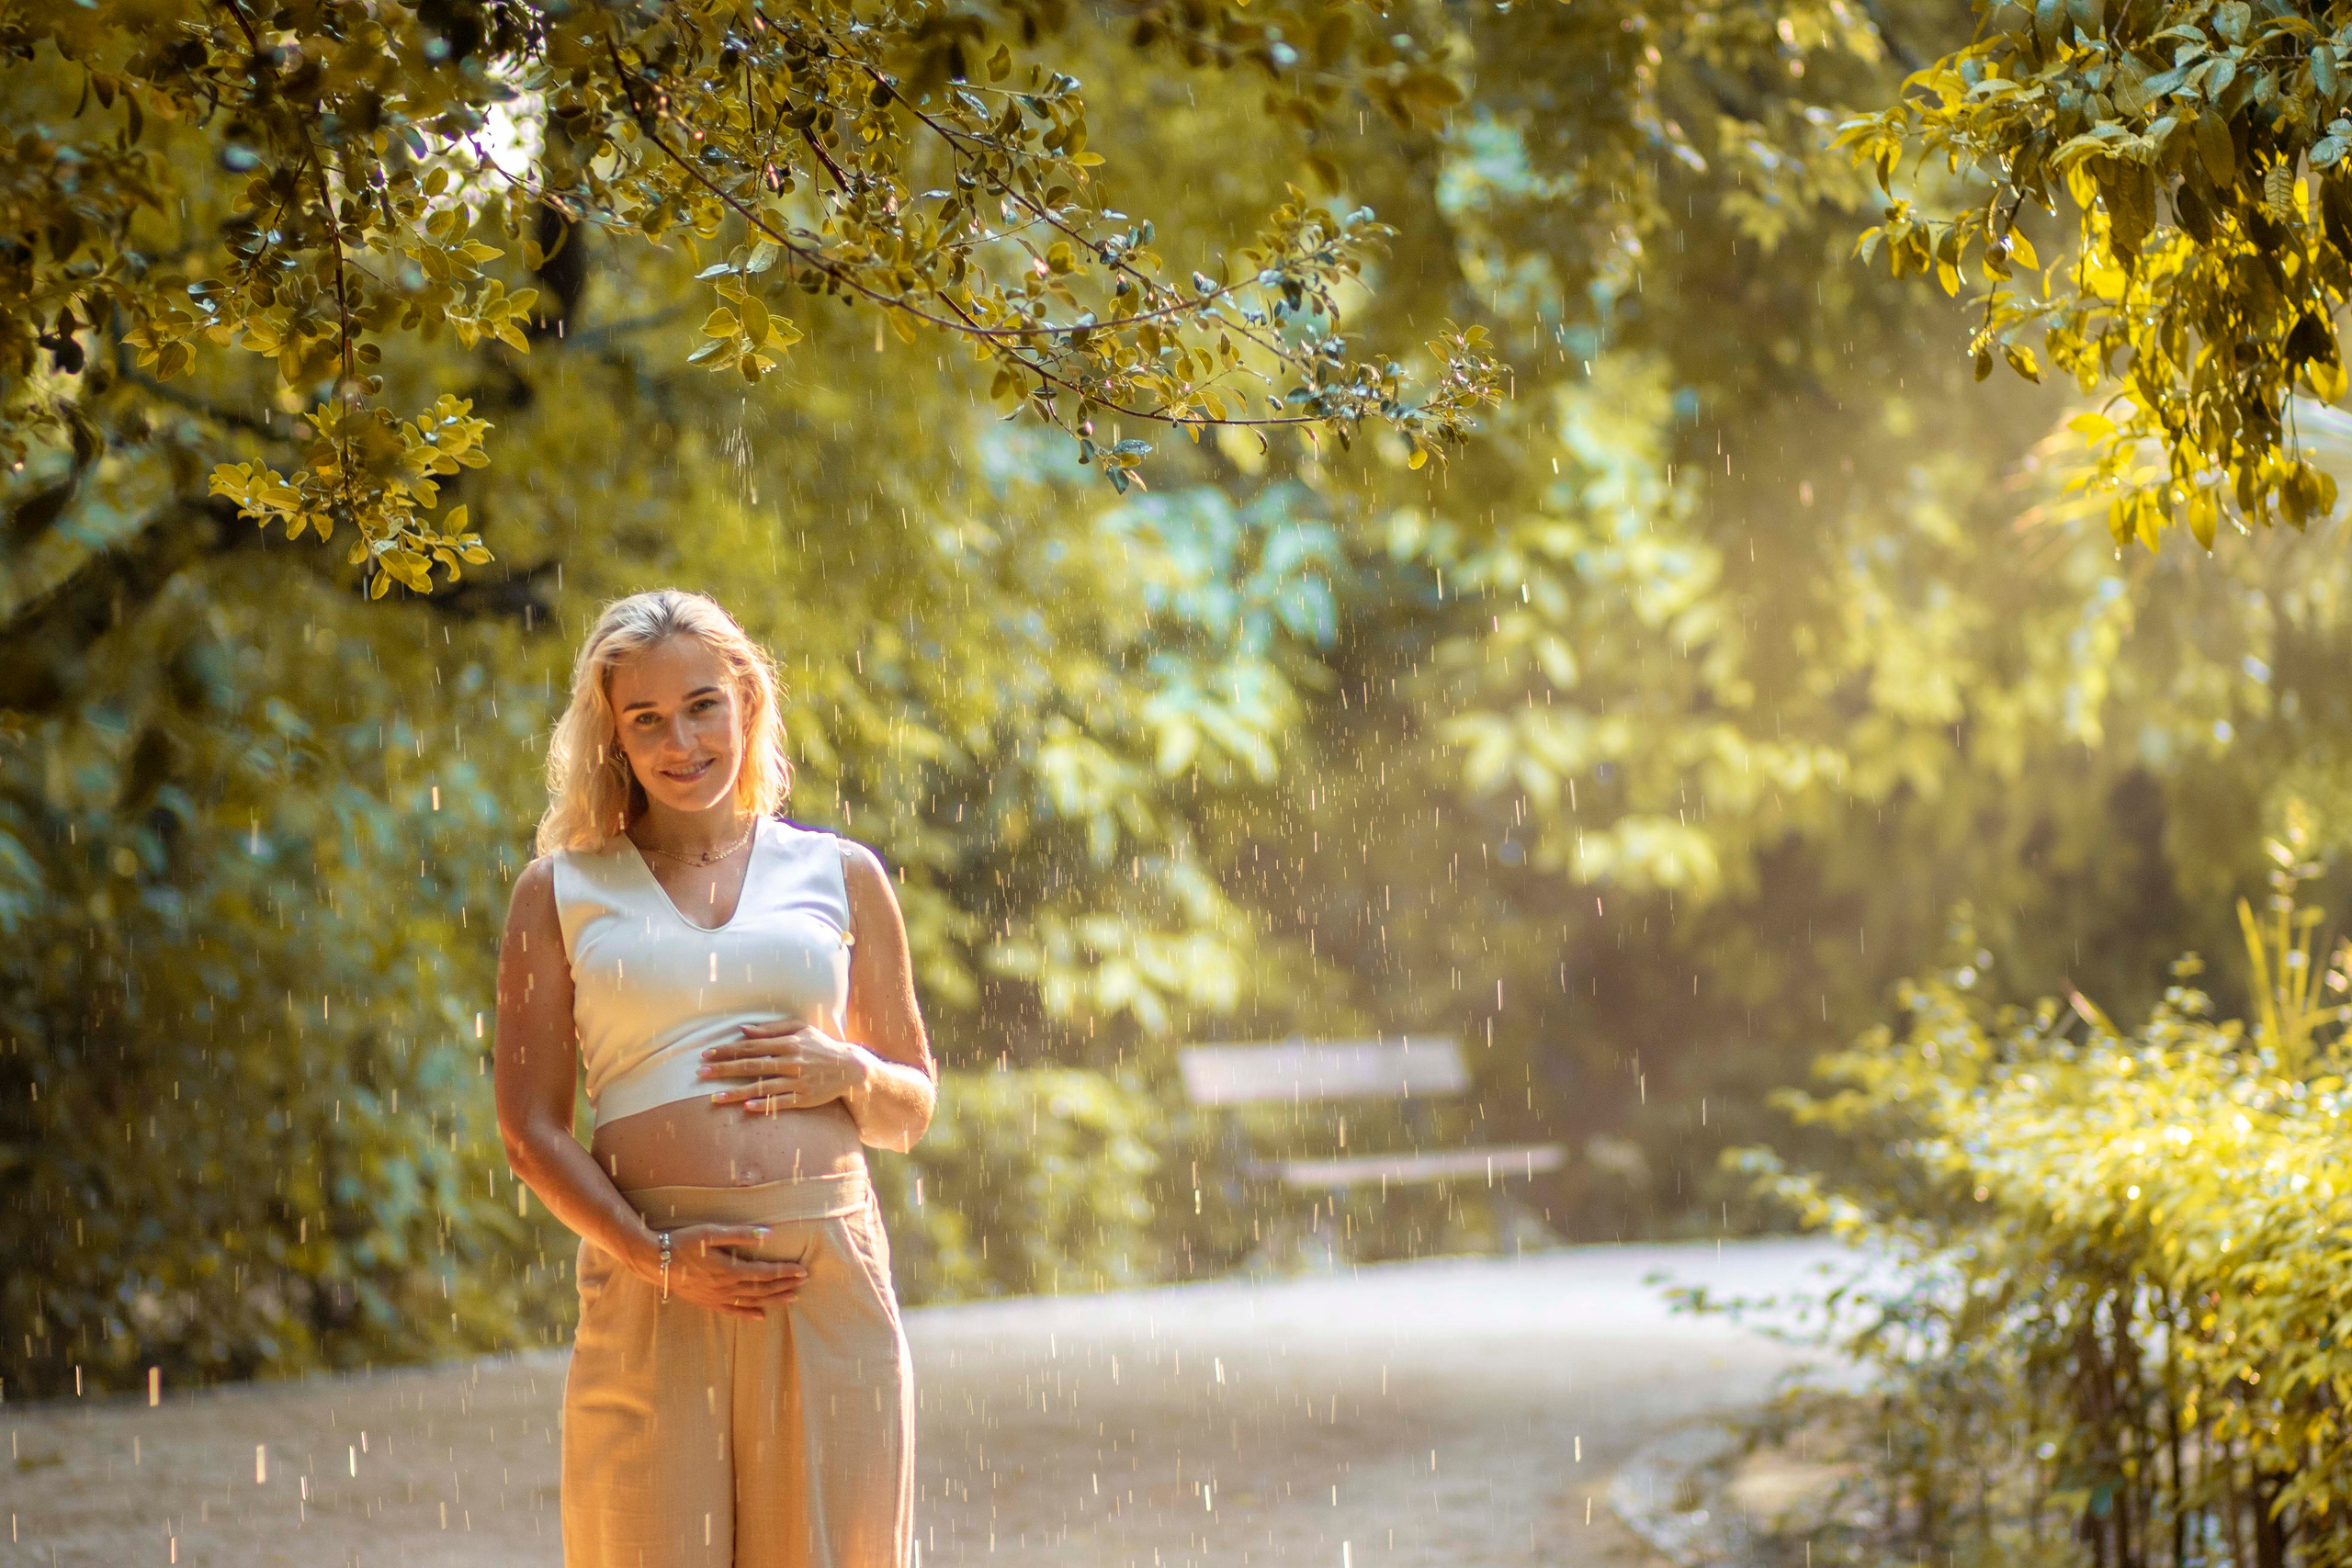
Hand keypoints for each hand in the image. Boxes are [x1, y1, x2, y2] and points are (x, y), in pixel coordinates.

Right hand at [645, 1224, 807, 1319]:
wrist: (654, 1262)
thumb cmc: (683, 1241)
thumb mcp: (711, 1232)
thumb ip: (740, 1234)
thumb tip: (768, 1234)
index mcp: (730, 1269)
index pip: (765, 1272)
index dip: (785, 1272)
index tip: (802, 1270)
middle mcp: (726, 1287)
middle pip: (762, 1289)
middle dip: (784, 1286)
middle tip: (803, 1283)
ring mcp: (716, 1297)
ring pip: (751, 1301)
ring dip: (773, 1300)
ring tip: (791, 1298)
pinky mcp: (707, 1302)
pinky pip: (732, 1311)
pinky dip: (748, 1314)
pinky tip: (760, 1317)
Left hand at [698, 1022, 872, 1114]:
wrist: (850, 1069)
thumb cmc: (821, 1046)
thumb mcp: (800, 1029)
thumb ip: (771, 1029)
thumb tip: (743, 1030)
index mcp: (788, 1043)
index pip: (751, 1046)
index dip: (727, 1050)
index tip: (706, 1054)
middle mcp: (791, 1062)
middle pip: (752, 1066)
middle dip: (724, 1070)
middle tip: (700, 1074)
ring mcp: (797, 1082)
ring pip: (762, 1087)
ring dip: (737, 1092)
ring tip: (715, 1098)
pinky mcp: (804, 1098)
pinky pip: (781, 1103)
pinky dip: (764, 1104)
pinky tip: (747, 1107)